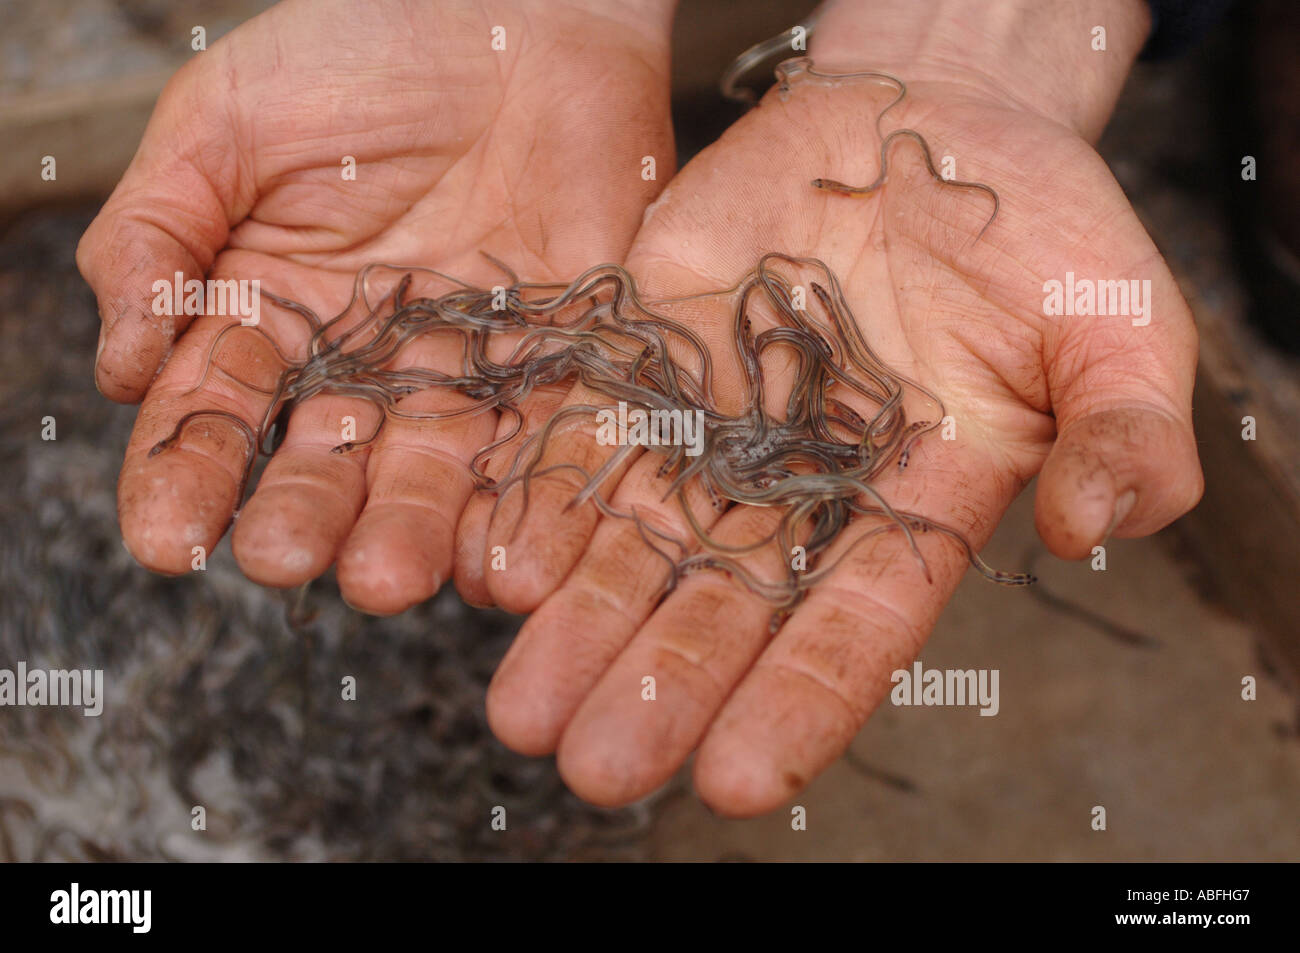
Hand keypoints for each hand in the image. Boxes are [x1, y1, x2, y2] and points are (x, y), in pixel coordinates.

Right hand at [77, 0, 673, 611]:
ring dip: (409, 531)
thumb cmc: (361, 44)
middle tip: (284, 559)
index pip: (215, 413)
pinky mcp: (556, 361)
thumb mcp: (229, 120)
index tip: (169, 541)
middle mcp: (363, 361)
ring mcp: (462, 367)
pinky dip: (523, 500)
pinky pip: (539, 442)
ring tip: (386, 579)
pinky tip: (498, 556)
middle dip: (303, 513)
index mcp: (269, 311)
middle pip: (326, 458)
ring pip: (432, 470)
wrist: (520, 5)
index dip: (186, 477)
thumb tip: (124, 370)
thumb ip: (162, 234)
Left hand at [465, 0, 1202, 812]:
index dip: (800, 699)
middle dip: (661, 685)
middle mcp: (803, 487)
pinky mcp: (655, 352)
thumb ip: (1122, 427)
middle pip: (725, 603)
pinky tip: (494, 564)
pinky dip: (545, 494)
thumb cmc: (1044, 232)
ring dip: (578, 622)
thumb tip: (1100, 527)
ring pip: (639, 538)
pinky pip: (592, 430)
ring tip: (520, 708)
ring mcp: (720, 424)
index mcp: (917, 505)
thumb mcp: (1119, 319)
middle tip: (596, 771)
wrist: (932, 127)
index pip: (857, 623)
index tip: (740, 780)